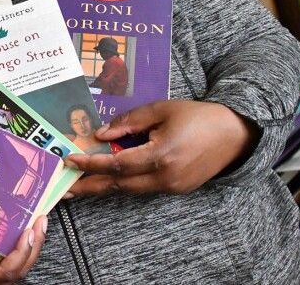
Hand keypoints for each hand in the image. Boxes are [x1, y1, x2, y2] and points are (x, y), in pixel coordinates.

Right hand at [0, 211, 46, 283]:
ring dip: (26, 249)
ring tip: (34, 224)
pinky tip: (15, 230)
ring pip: (10, 270)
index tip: (31, 229)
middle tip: (41, 221)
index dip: (24, 252)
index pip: (6, 271)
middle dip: (33, 248)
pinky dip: (13, 247)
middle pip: (15, 273)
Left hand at [64, 100, 259, 196]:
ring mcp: (172, 187)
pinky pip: (143, 187)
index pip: (117, 164)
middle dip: (90, 187)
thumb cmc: (197, 116)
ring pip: (131, 189)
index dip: (91, 164)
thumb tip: (100, 134)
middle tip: (64, 189)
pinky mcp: (177, 189)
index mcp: (161, 155)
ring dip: (104, 186)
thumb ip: (128, 122)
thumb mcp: (160, 110)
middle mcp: (166, 177)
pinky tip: (108, 178)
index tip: (70, 161)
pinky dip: (124, 183)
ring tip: (80, 186)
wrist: (235, 134)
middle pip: (120, 185)